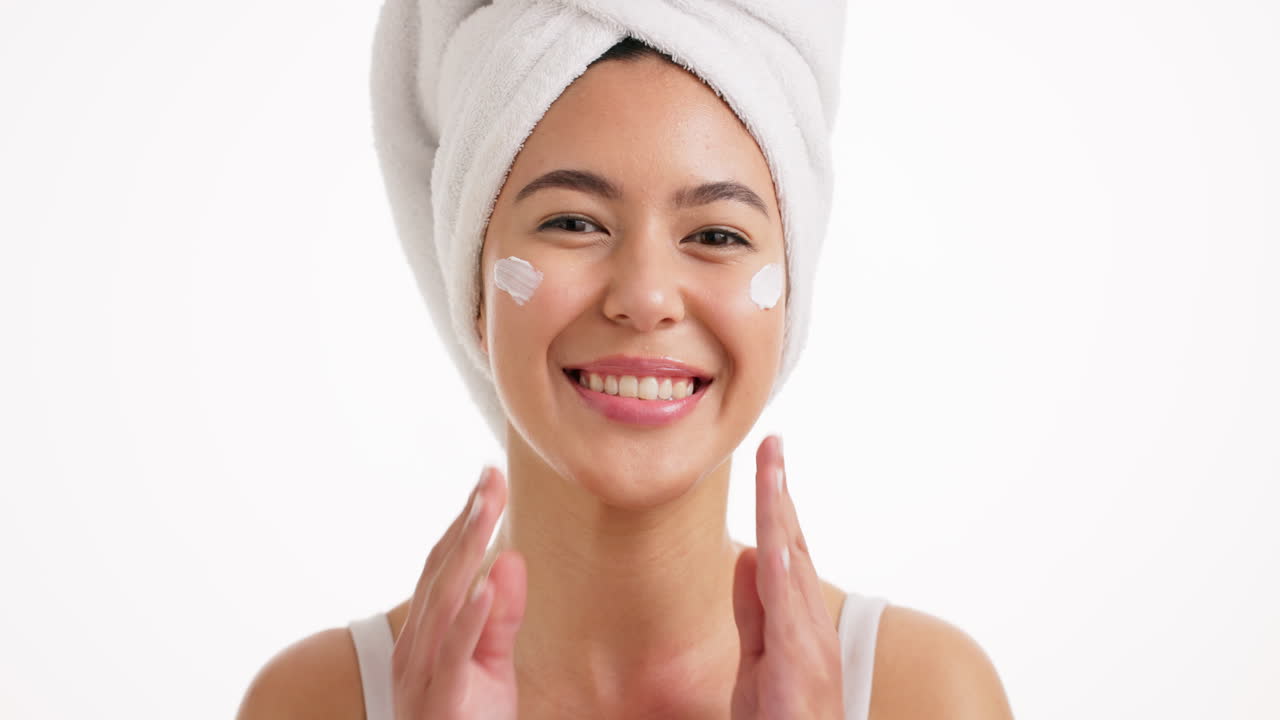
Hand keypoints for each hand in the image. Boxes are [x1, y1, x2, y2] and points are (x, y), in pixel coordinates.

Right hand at [390, 466, 527, 719]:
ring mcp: (421, 674)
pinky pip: (453, 654)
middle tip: (491, 476)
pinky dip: (469, 617)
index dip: (463, 521)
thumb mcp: (491, 666)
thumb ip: (499, 617)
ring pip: (443, 601)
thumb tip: (509, 559)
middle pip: (439, 571)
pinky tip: (486, 583)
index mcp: (422, 634)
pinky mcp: (441, 701)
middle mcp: (413, 648)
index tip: (487, 479)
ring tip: (488, 509)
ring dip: (466, 551)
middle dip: (467, 521)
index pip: (441, 566)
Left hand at [730, 435, 843, 719]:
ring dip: (781, 512)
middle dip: (780, 490)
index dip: (776, 502)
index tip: (768, 460)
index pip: (784, 547)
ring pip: (790, 563)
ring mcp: (809, 641)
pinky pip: (787, 610)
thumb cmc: (784, 719)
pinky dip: (781, 570)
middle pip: (792, 542)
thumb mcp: (756, 658)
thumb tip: (746, 555)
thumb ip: (751, 610)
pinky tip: (770, 539)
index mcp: (797, 618)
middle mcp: (810, 622)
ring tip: (772, 468)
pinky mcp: (800, 665)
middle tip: (772, 442)